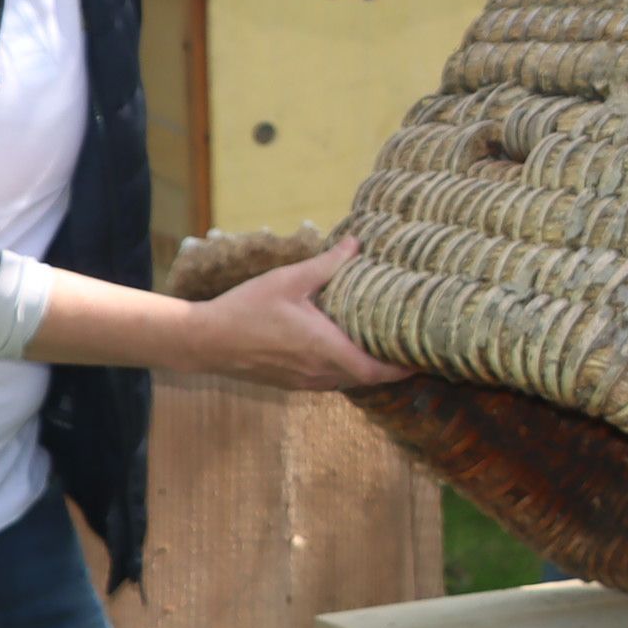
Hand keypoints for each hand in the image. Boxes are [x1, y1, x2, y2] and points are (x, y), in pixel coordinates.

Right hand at [181, 239, 400, 391]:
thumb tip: (356, 244)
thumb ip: (326, 264)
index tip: (421, 359)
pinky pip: (328, 380)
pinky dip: (343, 369)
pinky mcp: (290, 383)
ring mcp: (303, 381)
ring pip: (346, 381)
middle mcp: (318, 371)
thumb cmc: (247, 308)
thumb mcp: (289, 280)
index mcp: (323, 348)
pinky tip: (343, 348)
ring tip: (380, 346)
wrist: (206, 341)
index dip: (400, 370)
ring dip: (364, 368)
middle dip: (388, 367)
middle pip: (365, 378)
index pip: (374, 371)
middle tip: (406, 346)